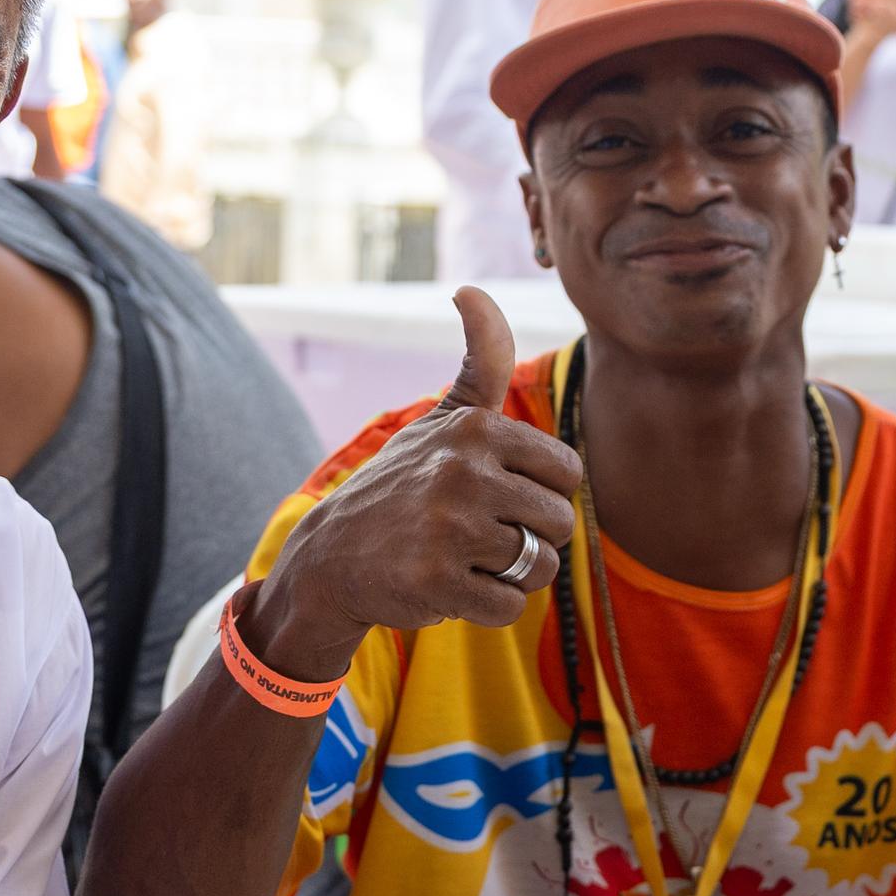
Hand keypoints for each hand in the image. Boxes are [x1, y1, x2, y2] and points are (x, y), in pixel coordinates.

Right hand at [245, 289, 585, 680]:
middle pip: (560, 523)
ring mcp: (450, 529)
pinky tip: (449, 587)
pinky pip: (509, 606)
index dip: (540, 494)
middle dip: (530, 539)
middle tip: (479, 536)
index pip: (566, 473)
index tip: (500, 496)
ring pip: (540, 566)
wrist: (328, 559)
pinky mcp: (438, 583)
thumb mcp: (439, 421)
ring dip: (509, 575)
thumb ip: (479, 364)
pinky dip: (487, 606)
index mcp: (475, 430)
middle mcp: (464, 473)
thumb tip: (472, 289)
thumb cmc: (400, 486)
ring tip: (464, 560)